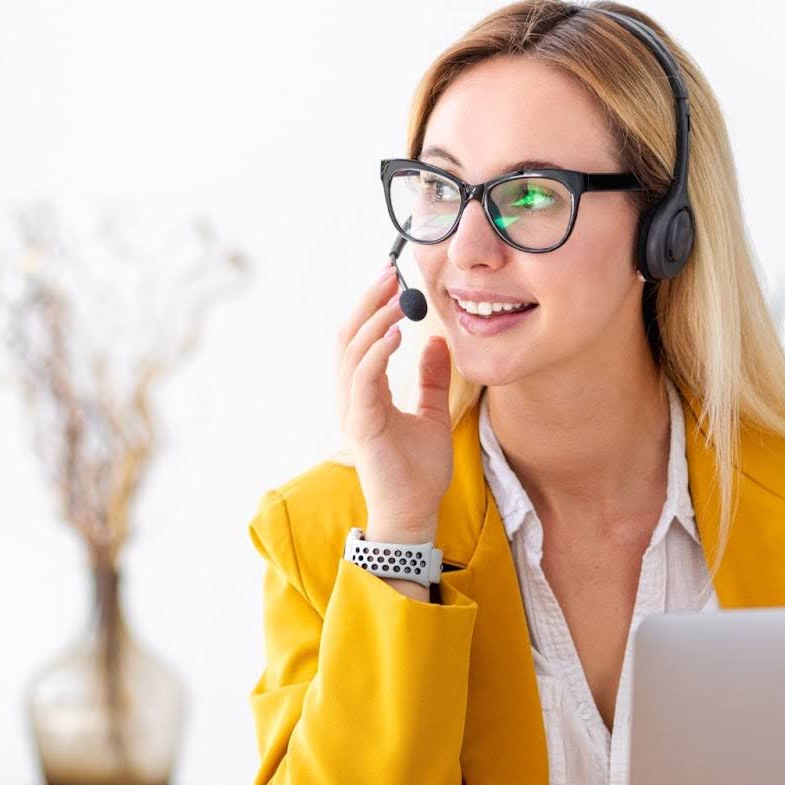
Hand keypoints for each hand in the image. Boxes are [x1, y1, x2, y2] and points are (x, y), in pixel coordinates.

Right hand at [335, 265, 453, 539]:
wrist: (415, 512)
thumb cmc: (419, 470)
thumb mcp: (432, 414)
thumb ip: (430, 379)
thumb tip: (436, 342)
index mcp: (363, 393)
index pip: (359, 339)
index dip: (372, 306)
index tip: (394, 278)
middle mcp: (350, 398)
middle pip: (348, 337)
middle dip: (369, 302)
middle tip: (391, 272)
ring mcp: (352, 411)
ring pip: (352, 353)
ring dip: (374, 320)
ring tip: (399, 298)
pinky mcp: (361, 426)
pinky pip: (363, 380)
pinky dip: (377, 354)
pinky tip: (396, 334)